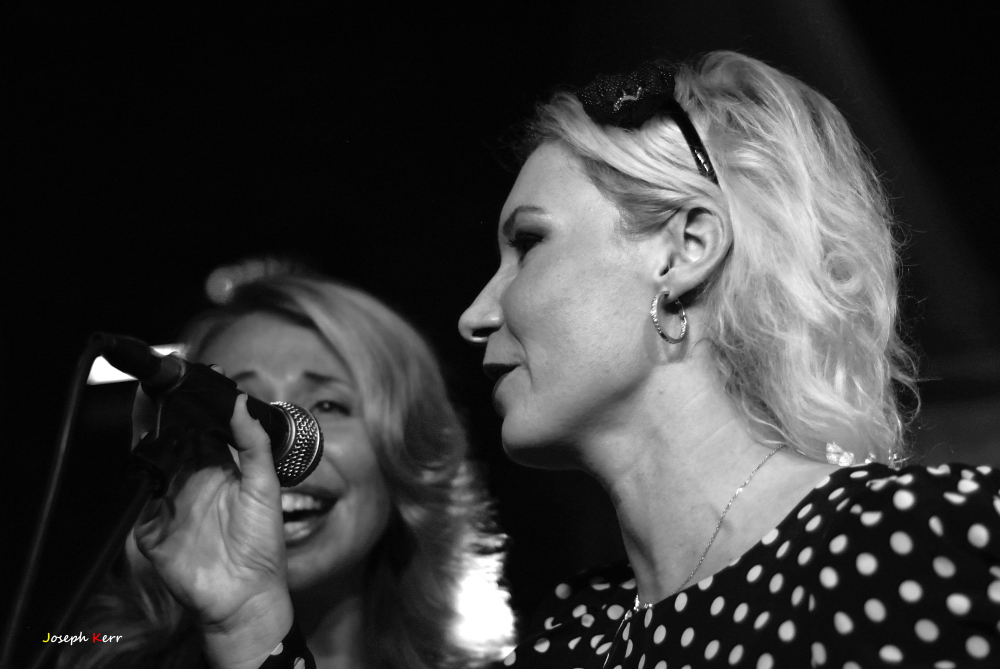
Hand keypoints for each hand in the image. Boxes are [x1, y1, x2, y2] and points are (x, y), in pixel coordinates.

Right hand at [133, 391, 292, 668]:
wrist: (246, 594)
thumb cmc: (262, 544)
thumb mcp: (265, 486)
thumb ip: (254, 444)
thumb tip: (242, 402)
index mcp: (220, 469)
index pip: (201, 429)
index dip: (195, 407)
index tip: (190, 380)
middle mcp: (192, 480)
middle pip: (171, 439)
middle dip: (165, 414)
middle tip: (162, 386)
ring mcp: (169, 501)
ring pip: (152, 461)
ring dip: (149, 437)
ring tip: (151, 411)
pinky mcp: (151, 526)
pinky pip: (141, 496)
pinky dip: (141, 477)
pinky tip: (148, 458)